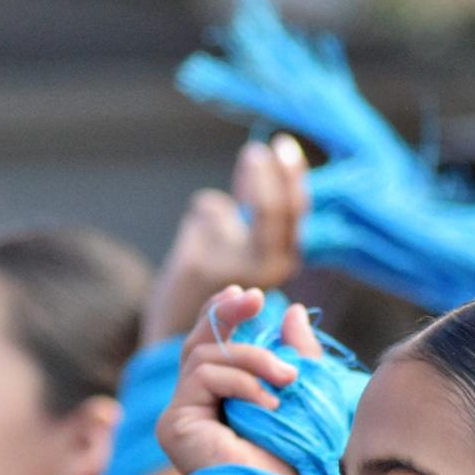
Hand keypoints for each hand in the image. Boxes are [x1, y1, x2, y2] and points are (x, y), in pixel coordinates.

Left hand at [143, 134, 310, 343]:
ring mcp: (234, 265)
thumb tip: (257, 154)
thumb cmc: (216, 279)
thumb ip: (256, 202)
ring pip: (225, 209)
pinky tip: (192, 251)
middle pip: (271, 206)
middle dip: (264, 174)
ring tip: (206, 230)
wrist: (179, 328)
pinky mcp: (200, 263)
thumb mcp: (248, 239)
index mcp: (285, 260)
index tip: (282, 146)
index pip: (295, 208)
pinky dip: (197, 221)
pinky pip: (202, 214)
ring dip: (214, 213)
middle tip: (255, 151)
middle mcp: (267, 266)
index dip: (291, 174)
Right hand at [156, 286, 321, 474]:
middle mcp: (195, 408)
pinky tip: (269, 403)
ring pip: (205, 356)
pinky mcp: (174, 426)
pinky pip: (201, 377)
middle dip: (226, 314)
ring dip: (252, 359)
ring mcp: (181, 416)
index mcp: (221, 401)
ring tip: (287, 380)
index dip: (225, 314)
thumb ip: (297, 355)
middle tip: (257, 299)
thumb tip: (291, 310)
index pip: (213, 347)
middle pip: (198, 342)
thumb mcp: (306, 395)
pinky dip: (240, 381)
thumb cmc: (300, 465)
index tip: (252, 296)